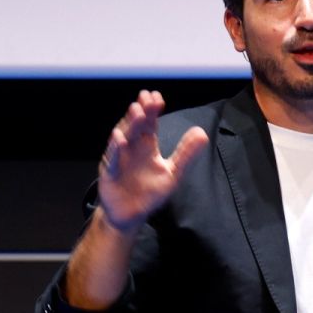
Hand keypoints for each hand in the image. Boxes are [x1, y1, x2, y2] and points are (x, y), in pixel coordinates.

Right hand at [98, 91, 209, 231]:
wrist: (130, 215)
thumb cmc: (150, 193)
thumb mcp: (173, 173)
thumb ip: (186, 154)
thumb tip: (202, 132)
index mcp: (147, 146)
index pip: (150, 124)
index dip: (153, 111)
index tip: (158, 98)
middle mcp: (132, 148)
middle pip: (136, 126)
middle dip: (141, 112)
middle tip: (147, 98)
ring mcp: (119, 158)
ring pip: (123, 137)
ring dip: (129, 125)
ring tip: (137, 112)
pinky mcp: (110, 172)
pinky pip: (113, 159)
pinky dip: (116, 150)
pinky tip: (121, 140)